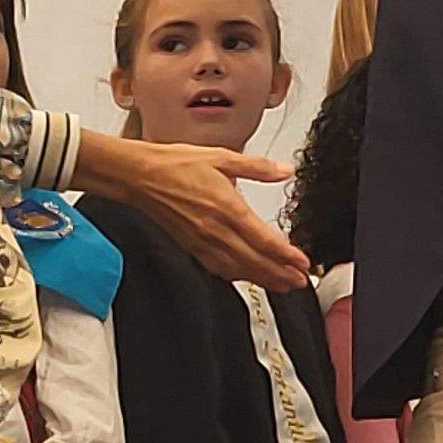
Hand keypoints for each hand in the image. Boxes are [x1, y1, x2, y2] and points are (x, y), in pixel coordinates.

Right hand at [73, 133, 309, 288]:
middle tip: (299, 282)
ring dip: (261, 279)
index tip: (302, 263)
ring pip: (237, 268)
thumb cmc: (175, 165)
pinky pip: (218, 267)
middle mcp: (215, 230)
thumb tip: (284, 171)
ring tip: (281, 285)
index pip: (264, 240)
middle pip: (254, 261)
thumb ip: (257, 167)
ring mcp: (202, 241)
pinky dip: (237, 275)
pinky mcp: (191, 246)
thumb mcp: (222, 157)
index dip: (286, 256)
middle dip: (280, 275)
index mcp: (226, 207)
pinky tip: (247, 276)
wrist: (140, 176)